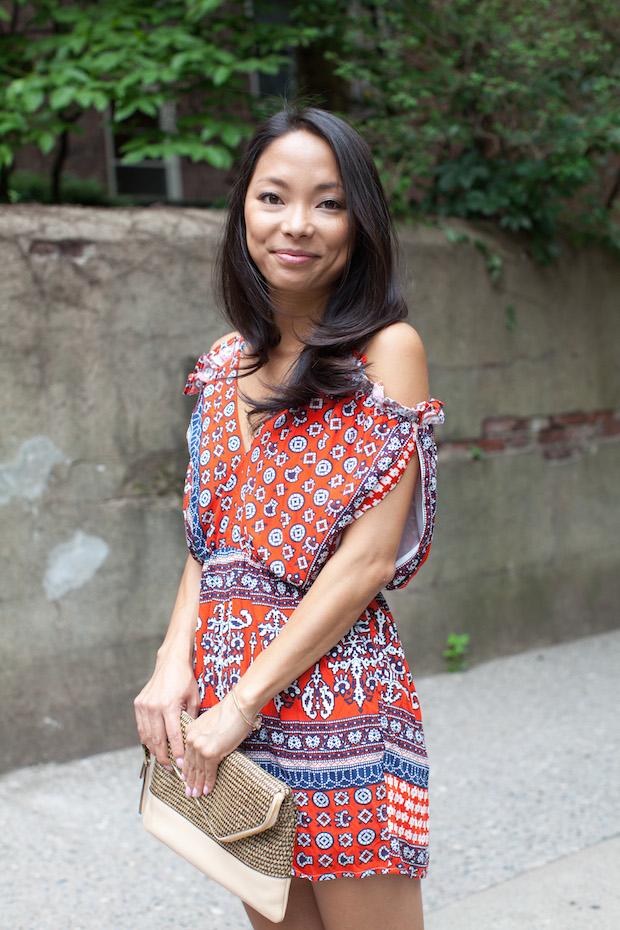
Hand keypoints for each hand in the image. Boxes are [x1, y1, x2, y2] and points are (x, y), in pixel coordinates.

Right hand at [134, 654, 199, 768]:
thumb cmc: (185, 680)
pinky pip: (142, 728)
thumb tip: (190, 741)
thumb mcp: (193, 699)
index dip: (176, 752)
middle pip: (157, 740)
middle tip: (172, 769)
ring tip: (163, 761)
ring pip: (147, 736)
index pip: (172, 736)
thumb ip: (190, 719)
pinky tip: (154, 746)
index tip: (181, 764)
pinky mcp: (138, 704)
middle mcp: (154, 707)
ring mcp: (144, 706)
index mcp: (169, 705)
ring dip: (155, 751)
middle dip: (164, 757)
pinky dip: (147, 739)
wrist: (170, 663)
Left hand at [180, 693, 252, 796]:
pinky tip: (207, 789)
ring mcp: (201, 747)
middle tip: (189, 792)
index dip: (186, 769)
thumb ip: (203, 736)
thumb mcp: (209, 723)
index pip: (186, 755)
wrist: (238, 706)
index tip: (185, 778)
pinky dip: (208, 782)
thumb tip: (206, 750)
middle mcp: (192, 740)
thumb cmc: (229, 712)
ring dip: (197, 784)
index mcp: (190, 731)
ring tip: (196, 794)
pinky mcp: (211, 753)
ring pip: (198, 771)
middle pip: (190, 765)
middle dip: (190, 780)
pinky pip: (209, 772)